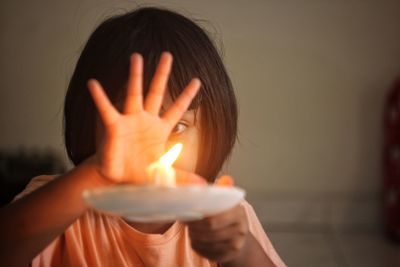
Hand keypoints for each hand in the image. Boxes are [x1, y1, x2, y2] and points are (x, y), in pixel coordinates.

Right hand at [88, 52, 200, 183]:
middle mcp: (145, 120)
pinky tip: (94, 83)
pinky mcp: (114, 127)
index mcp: (160, 129)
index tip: (197, 80)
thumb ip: (183, 177)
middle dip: (162, 74)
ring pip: (134, 94)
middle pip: (156, 92)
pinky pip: (106, 110)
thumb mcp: (163, 174)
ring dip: (135, 76)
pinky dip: (100, 98)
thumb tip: (203, 185)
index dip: (186, 95)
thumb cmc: (139, 172)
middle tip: (167, 55)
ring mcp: (130, 121)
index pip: (177, 109)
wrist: (117, 179)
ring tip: (136, 57)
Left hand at [187, 176, 248, 262]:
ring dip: (194, 235)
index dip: (197, 217)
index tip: (187, 212)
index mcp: (239, 212)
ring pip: (206, 242)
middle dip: (194, 226)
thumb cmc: (228, 215)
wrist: (240, 236)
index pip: (214, 218)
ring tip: (190, 228)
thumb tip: (226, 178)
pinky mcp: (228, 255)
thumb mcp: (227, 200)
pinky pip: (207, 252)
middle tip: (184, 221)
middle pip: (209, 231)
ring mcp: (236, 244)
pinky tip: (196, 238)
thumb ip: (223, 189)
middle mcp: (241, 230)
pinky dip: (198, 245)